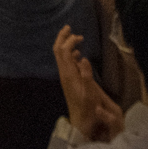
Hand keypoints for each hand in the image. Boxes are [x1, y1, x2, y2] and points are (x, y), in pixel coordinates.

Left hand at [53, 26, 123, 143]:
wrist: (81, 121)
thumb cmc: (88, 107)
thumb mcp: (90, 92)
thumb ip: (86, 75)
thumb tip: (83, 57)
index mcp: (68, 73)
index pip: (64, 51)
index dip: (69, 41)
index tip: (79, 36)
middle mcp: (64, 73)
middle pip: (58, 50)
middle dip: (62, 38)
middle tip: (68, 27)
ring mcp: (66, 76)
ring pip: (61, 56)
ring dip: (66, 44)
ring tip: (75, 37)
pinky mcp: (69, 80)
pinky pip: (66, 62)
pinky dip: (70, 54)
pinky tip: (78, 55)